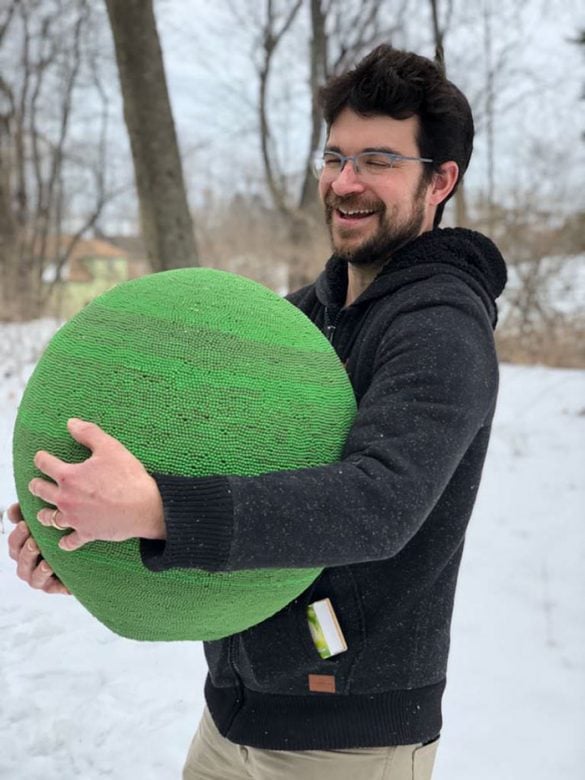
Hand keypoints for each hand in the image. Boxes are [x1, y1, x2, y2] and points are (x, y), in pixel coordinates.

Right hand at [6, 503, 69, 593]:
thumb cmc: (66, 536)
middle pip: (17, 556)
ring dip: (29, 559)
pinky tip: (48, 566)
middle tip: (31, 536)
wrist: (91, 555)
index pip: (14, 541)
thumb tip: (13, 511)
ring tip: (36, 547)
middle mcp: (29, 563)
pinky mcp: (53, 587)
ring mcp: (39, 576)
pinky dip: (44, 576)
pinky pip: (45, 585)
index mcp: (25, 547)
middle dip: (23, 545)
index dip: (17, 534)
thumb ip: (31, 514)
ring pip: (26, 572)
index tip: (24, 523)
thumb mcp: (51, 522)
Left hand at [28, 418, 165, 552]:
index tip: (42, 456)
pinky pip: (69, 541)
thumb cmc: (128, 477)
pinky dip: (64, 541)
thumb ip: (88, 433)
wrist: (144, 507)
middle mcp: (66, 498)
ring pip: (48, 518)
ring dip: (44, 513)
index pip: (45, 464)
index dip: (42, 458)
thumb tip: (71, 423)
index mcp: (69, 476)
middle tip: (36, 483)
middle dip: (36, 485)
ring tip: (44, 511)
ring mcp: (74, 518)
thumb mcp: (110, 448)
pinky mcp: (86, 533)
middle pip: (41, 491)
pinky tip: (64, 540)